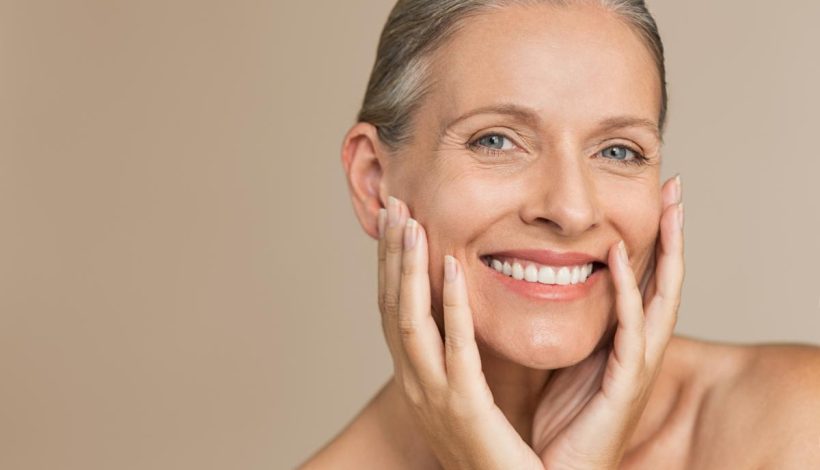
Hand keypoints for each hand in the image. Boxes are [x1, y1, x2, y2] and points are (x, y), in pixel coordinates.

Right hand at [378, 195, 542, 469]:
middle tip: (392, 205)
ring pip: (409, 320)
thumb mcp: (463, 396)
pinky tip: (453, 267)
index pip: (393, 309)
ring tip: (410, 223)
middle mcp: (412, 382)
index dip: (389, 265)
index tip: (394, 222)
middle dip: (389, 255)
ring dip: (407, 269)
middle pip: (390, 306)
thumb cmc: (490, 449)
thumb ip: (457, 356)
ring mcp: (432, 395)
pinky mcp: (463, 407)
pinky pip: (454, 348)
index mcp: (414, 377)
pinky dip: (450, 305)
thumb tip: (457, 318)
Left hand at [531, 175, 684, 468]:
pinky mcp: (625, 384)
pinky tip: (619, 256)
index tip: (655, 197)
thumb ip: (567, 323)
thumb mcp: (565, 357)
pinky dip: (628, 290)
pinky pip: (630, 329)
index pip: (646, 279)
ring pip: (663, 297)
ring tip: (670, 206)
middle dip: (674, 233)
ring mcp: (637, 365)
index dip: (654, 238)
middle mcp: (639, 348)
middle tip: (677, 186)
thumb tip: (540, 280)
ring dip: (668, 250)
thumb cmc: (562, 420)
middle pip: (666, 280)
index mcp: (624, 341)